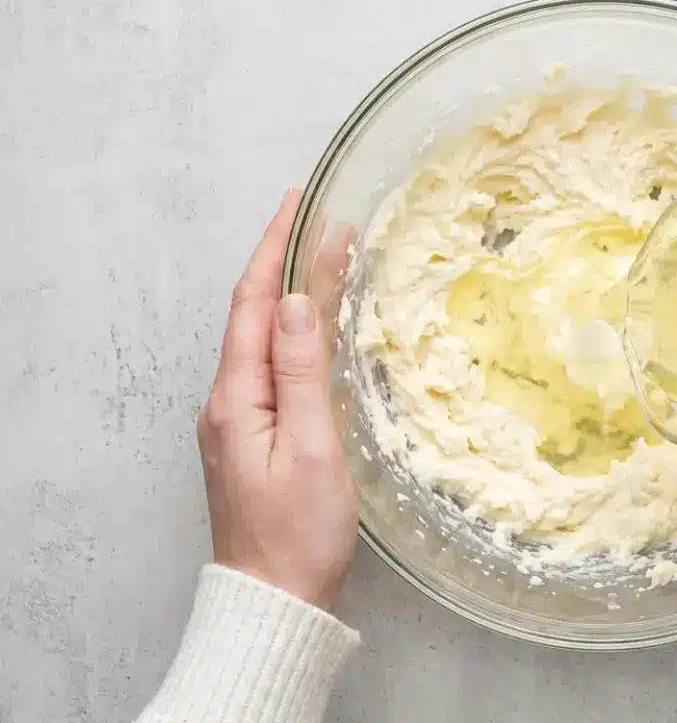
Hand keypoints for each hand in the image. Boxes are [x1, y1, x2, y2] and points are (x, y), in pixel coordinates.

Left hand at [197, 190, 356, 609]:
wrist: (277, 598)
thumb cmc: (299, 532)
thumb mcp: (309, 448)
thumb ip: (301, 371)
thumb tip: (296, 301)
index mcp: (237, 398)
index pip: (253, 305)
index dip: (275, 250)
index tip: (298, 202)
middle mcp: (229, 401)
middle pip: (254, 315)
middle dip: (282, 261)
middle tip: (317, 219)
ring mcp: (240, 421)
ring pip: (264, 339)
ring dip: (290, 295)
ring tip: (321, 259)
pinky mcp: (257, 438)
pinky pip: (274, 368)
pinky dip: (296, 334)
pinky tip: (317, 329)